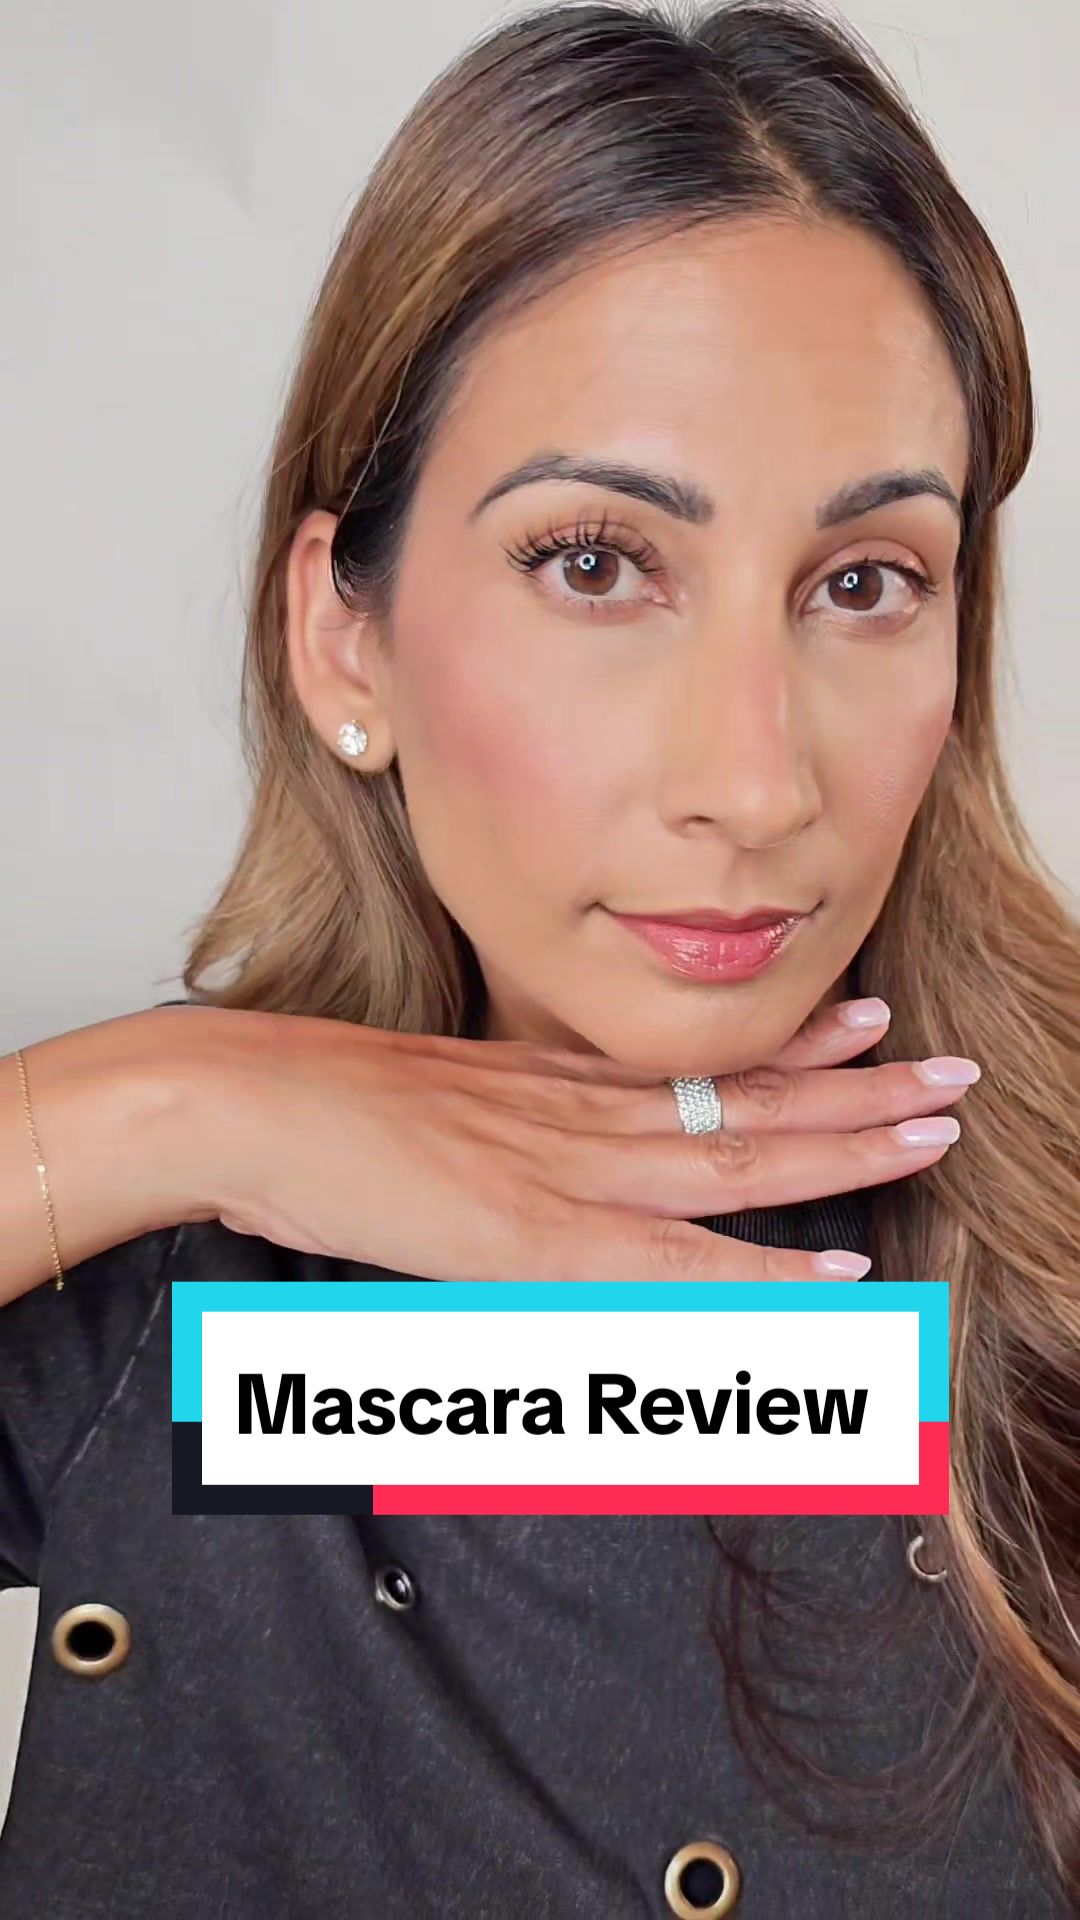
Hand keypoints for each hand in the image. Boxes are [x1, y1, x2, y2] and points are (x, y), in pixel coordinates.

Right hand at [185, 997, 974, 1281]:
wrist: (241, 1099)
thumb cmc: (310, 1108)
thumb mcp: (418, 1108)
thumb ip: (484, 1135)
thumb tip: (506, 1165)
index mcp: (548, 1085)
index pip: (693, 1066)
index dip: (789, 1051)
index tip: (859, 1026)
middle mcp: (577, 1114)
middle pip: (741, 1102)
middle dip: (856, 1091)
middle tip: (946, 1070)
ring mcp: (565, 1169)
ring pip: (735, 1161)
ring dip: (845, 1150)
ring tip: (933, 1129)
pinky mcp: (535, 1235)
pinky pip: (673, 1263)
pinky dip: (760, 1274)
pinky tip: (834, 1278)